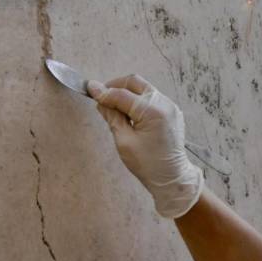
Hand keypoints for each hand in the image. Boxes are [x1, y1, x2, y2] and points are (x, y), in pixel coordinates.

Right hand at [88, 74, 203, 218]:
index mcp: (152, 111)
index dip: (103, 91)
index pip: (122, 94)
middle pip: (135, 82)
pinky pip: (152, 97)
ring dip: (127, 92)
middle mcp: (164, 103)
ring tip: (113, 106)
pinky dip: (138, 99)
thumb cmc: (148, 164)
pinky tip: (128, 112)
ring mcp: (170, 106)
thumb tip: (101, 100)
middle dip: (116, 86)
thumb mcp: (124, 142)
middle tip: (102, 95)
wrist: (172, 178)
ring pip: (144, 88)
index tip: (89, 88)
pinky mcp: (172, 111)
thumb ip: (112, 117)